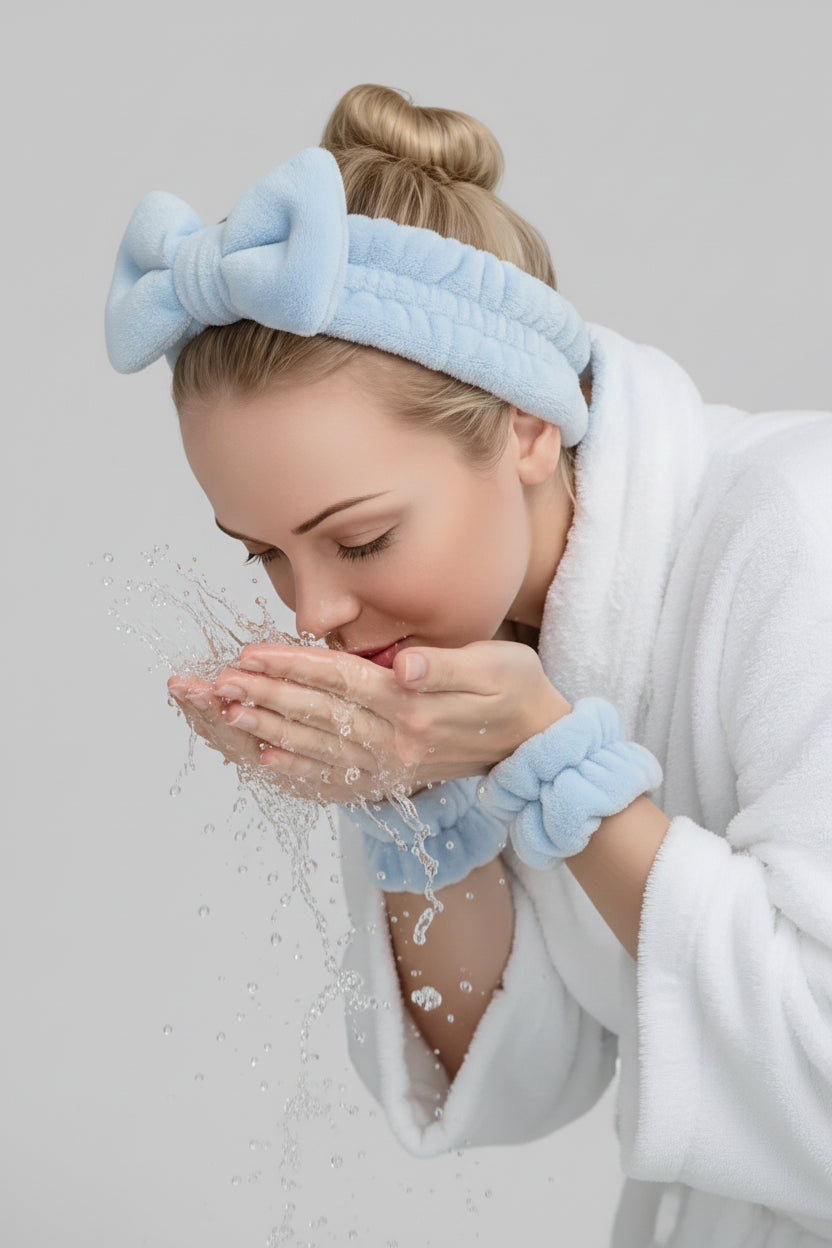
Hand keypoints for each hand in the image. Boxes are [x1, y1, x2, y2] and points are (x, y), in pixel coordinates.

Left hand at [170, 639, 570, 804]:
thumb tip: (407, 664)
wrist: (538, 745)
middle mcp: (397, 742)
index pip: (341, 681)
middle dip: (267, 695)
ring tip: (228, 713)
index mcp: (416, 707)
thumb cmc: (519, 691)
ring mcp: (393, 765)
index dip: (293, 665)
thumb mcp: (496, 666)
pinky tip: (266, 761)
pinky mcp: (393, 777)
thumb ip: (447, 665)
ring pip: (318, 745)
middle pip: (319, 714)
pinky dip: (298, 769)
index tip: (252, 652)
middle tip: (221, 680)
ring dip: (270, 729)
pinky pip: (335, 776)